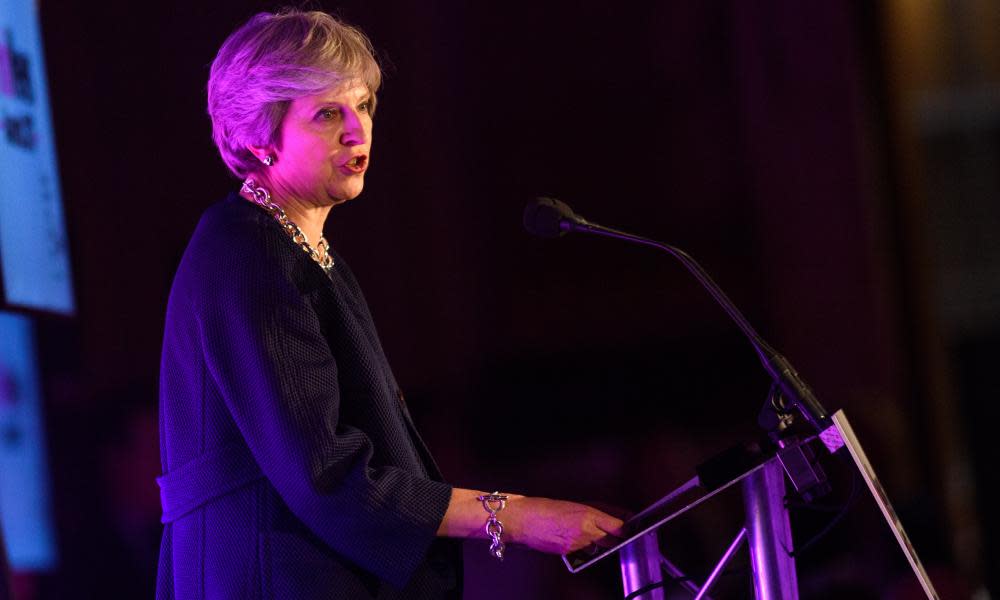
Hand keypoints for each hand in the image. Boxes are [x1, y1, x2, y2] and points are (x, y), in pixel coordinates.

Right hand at [504, 497, 624, 554]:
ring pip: (599, 546)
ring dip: (600, 541)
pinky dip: (585, 546)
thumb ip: (598, 511)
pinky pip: (585, 551)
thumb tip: (618, 516)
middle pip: (612, 539)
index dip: (627, 527)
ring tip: (590, 531)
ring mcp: (577, 545)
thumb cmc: (546, 508)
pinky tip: (576, 537)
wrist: (524, 520)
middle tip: (618, 531)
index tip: (632, 524)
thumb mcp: (575, 504)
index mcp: (587, 515)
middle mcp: (585, 531)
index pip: (617, 526)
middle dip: (616, 536)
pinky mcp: (569, 553)